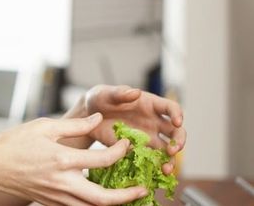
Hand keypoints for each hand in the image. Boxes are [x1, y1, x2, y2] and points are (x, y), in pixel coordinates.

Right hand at [0, 113, 147, 205]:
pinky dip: (94, 204)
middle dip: (127, 195)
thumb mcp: (44, 126)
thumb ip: (75, 124)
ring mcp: (57, 196)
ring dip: (113, 204)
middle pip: (104, 198)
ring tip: (128, 196)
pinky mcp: (52, 203)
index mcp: (62, 159)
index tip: (127, 143)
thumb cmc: (14, 143)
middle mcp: (62, 182)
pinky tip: (102, 196)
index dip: (120, 150)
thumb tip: (99, 119)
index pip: (103, 159)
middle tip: (143, 188)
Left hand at [71, 84, 185, 173]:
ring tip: (165, 169)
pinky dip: (155, 168)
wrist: (87, 116)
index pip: (171, 108)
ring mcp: (148, 138)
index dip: (177, 115)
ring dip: (170, 160)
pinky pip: (151, 160)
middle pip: (175, 132)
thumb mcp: (106, 94)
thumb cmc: (100, 99)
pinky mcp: (137, 151)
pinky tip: (154, 174)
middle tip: (173, 149)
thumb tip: (136, 92)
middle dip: (179, 141)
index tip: (177, 122)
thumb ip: (120, 93)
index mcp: (150, 105)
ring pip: (167, 150)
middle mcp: (154, 122)